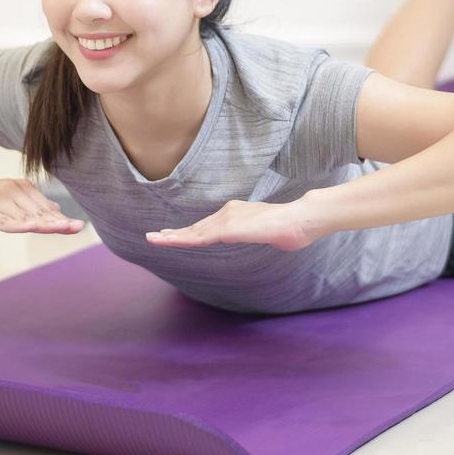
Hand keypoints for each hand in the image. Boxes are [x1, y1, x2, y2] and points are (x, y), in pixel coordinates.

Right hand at [0, 174, 85, 234]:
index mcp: (21, 188)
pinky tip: (31, 227)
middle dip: (58, 221)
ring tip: (62, 228)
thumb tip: (56, 209)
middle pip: (38, 211)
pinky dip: (18, 225)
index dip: (60, 218)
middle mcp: (13, 192)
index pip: (44, 207)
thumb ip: (31, 204)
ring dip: (44, 223)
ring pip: (24, 216)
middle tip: (78, 228)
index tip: (78, 226)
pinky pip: (3, 220)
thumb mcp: (8, 196)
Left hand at [145, 198, 318, 251]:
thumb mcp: (271, 233)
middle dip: (174, 234)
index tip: (172, 235)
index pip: (208, 226)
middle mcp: (228, 212)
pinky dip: (184, 239)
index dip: (189, 232)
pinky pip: (201, 237)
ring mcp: (228, 219)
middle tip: (153, 237)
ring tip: (153, 240)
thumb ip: (264, 232)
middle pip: (196, 227)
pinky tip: (171, 242)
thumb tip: (276, 236)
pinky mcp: (229, 228)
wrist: (301, 219)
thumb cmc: (293, 228)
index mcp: (236, 214)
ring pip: (195, 232)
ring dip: (173, 237)